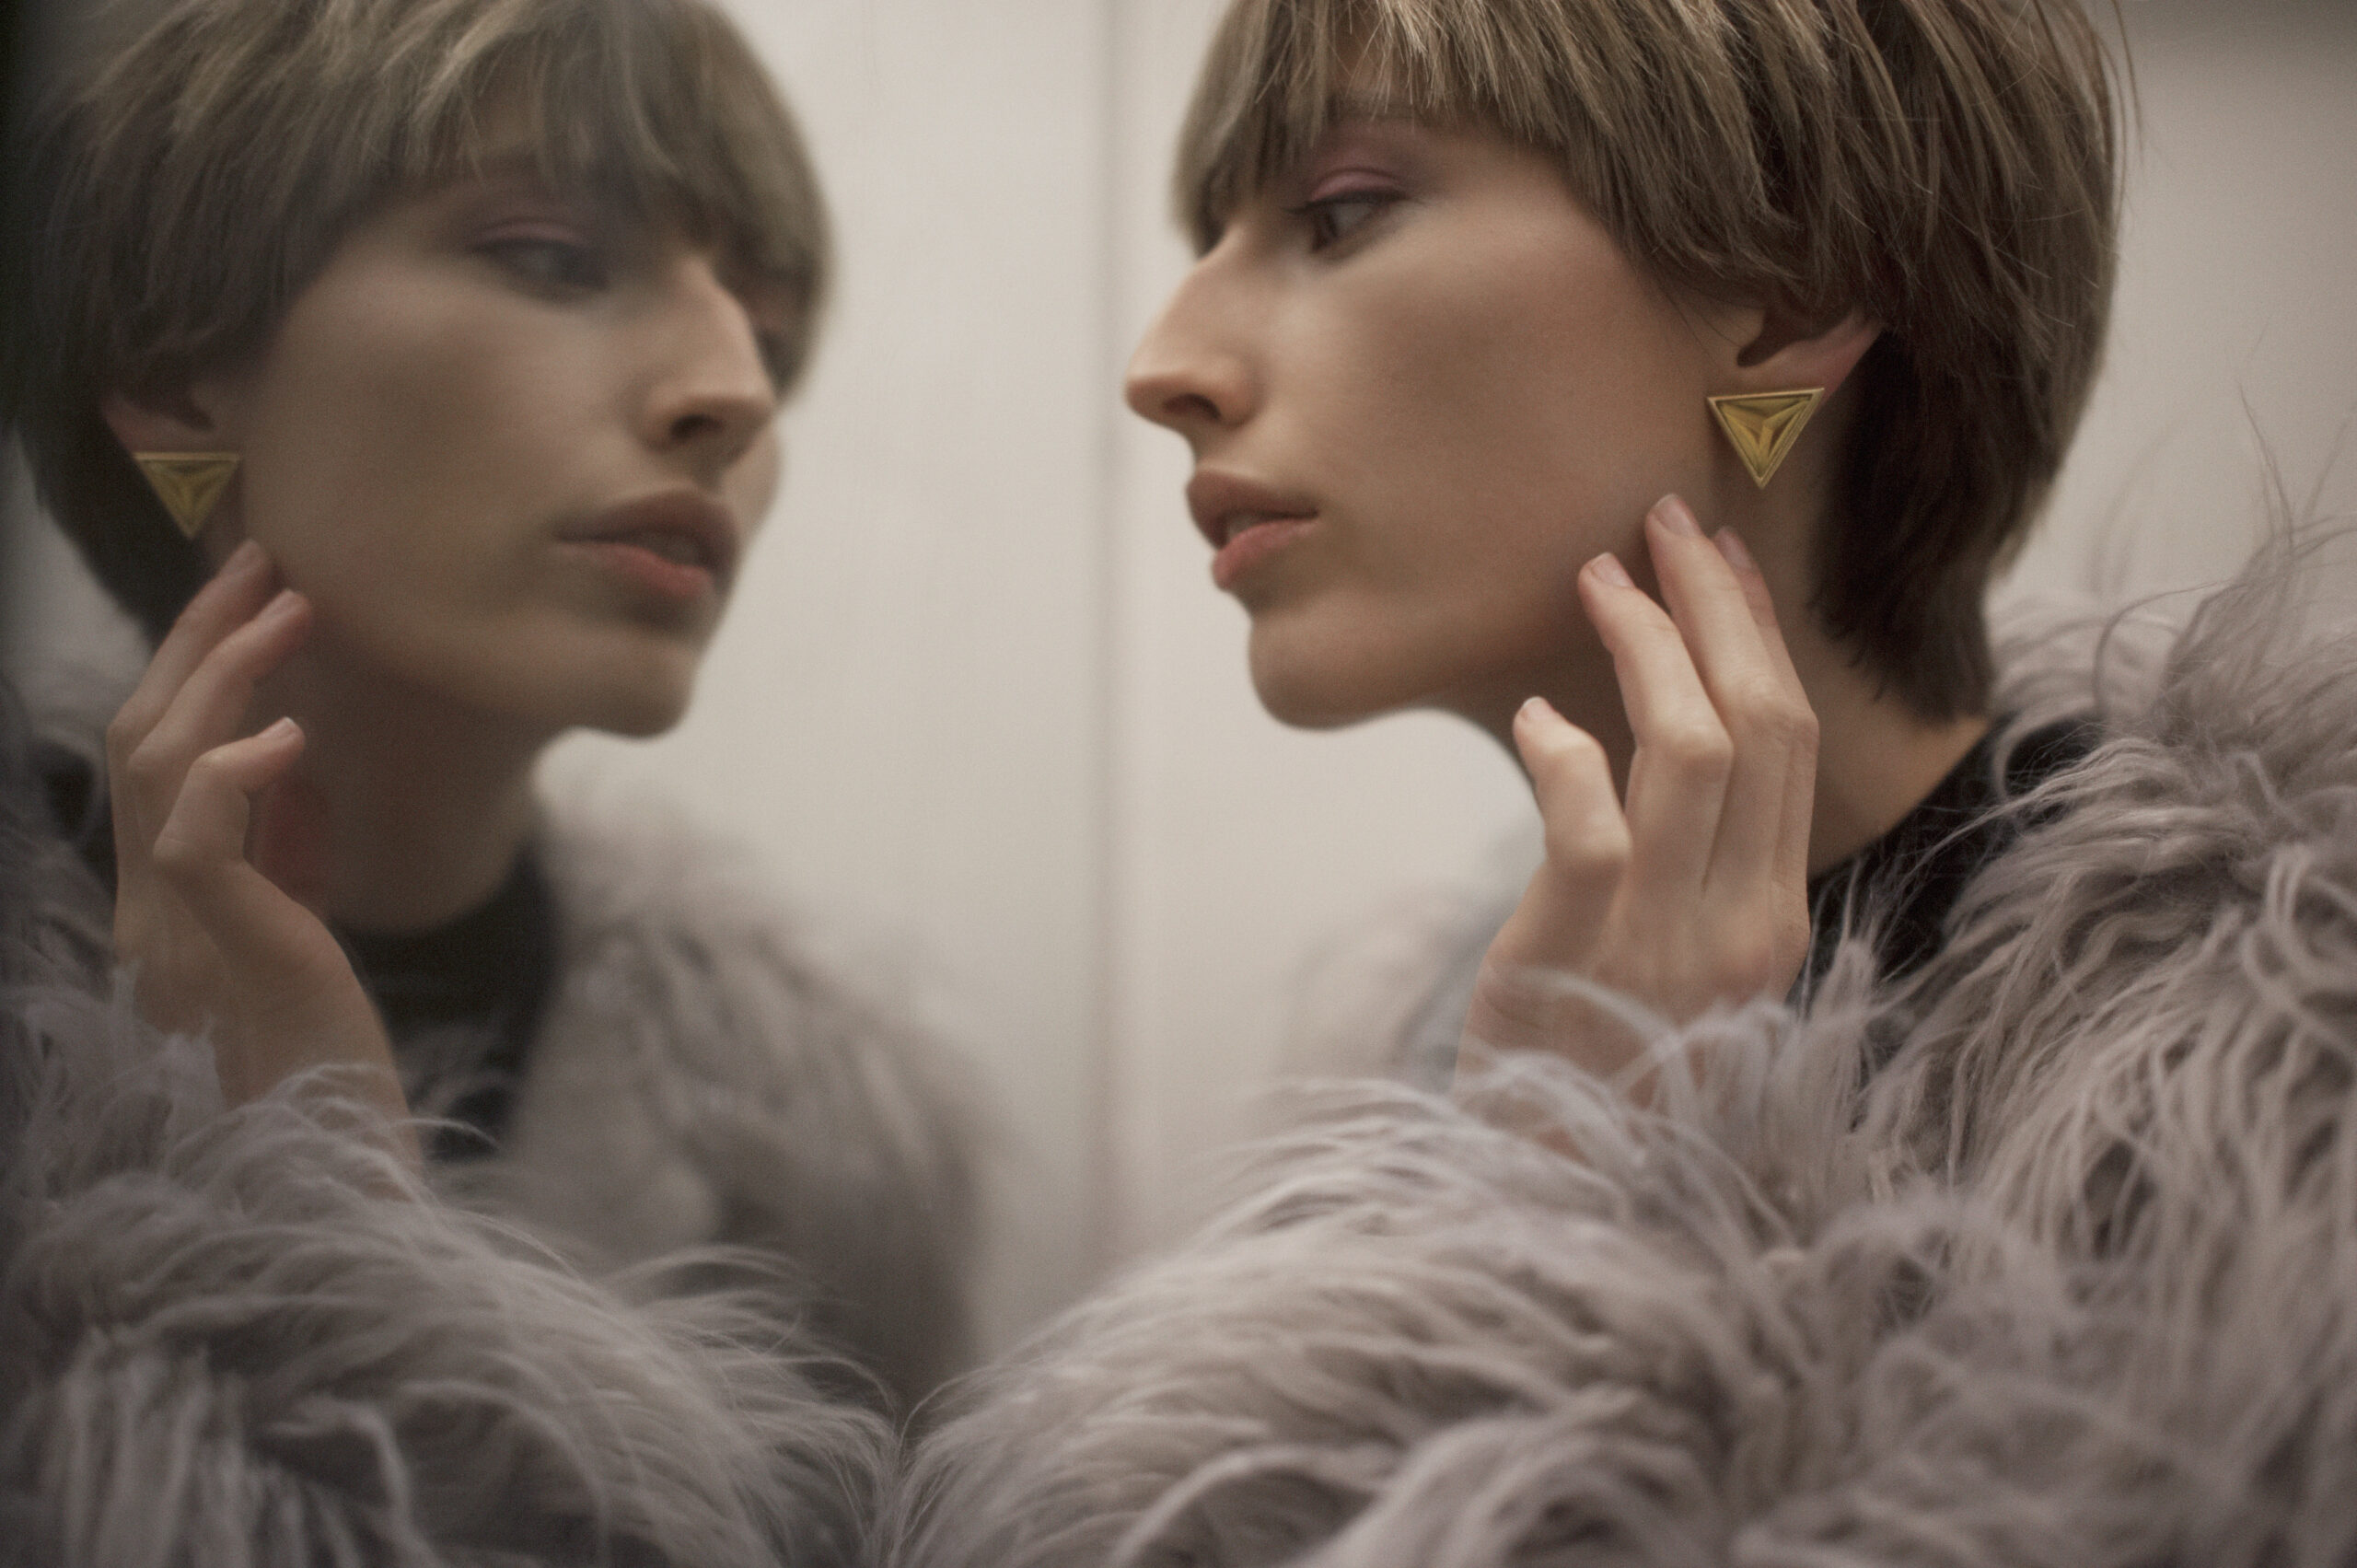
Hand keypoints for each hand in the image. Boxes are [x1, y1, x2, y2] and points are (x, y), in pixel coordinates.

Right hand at [108, 540, 417, 1164]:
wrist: (334, 1174)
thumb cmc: (330, 1062)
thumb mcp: (295, 935)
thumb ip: (274, 861)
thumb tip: (292, 775)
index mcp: (162, 906)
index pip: (148, 761)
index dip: (187, 669)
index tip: (249, 600)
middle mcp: (148, 911)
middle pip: (137, 737)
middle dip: (194, 637)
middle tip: (263, 561)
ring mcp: (174, 931)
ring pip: (153, 763)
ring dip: (221, 671)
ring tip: (291, 607)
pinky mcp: (220, 950)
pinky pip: (193, 837)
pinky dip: (232, 772)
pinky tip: (291, 739)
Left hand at [1462, 494, 1817, 1101]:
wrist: (1550, 1199)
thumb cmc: (1599, 1069)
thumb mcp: (1679, 976)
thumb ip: (1692, 875)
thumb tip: (1654, 744)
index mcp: (1777, 921)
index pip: (1793, 743)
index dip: (1759, 634)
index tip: (1720, 558)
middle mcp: (1744, 927)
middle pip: (1759, 722)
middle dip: (1714, 605)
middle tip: (1664, 524)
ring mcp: (1665, 944)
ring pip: (1688, 749)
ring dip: (1645, 643)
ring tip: (1596, 576)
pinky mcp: (1575, 958)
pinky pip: (1588, 821)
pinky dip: (1562, 751)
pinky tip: (1532, 719)